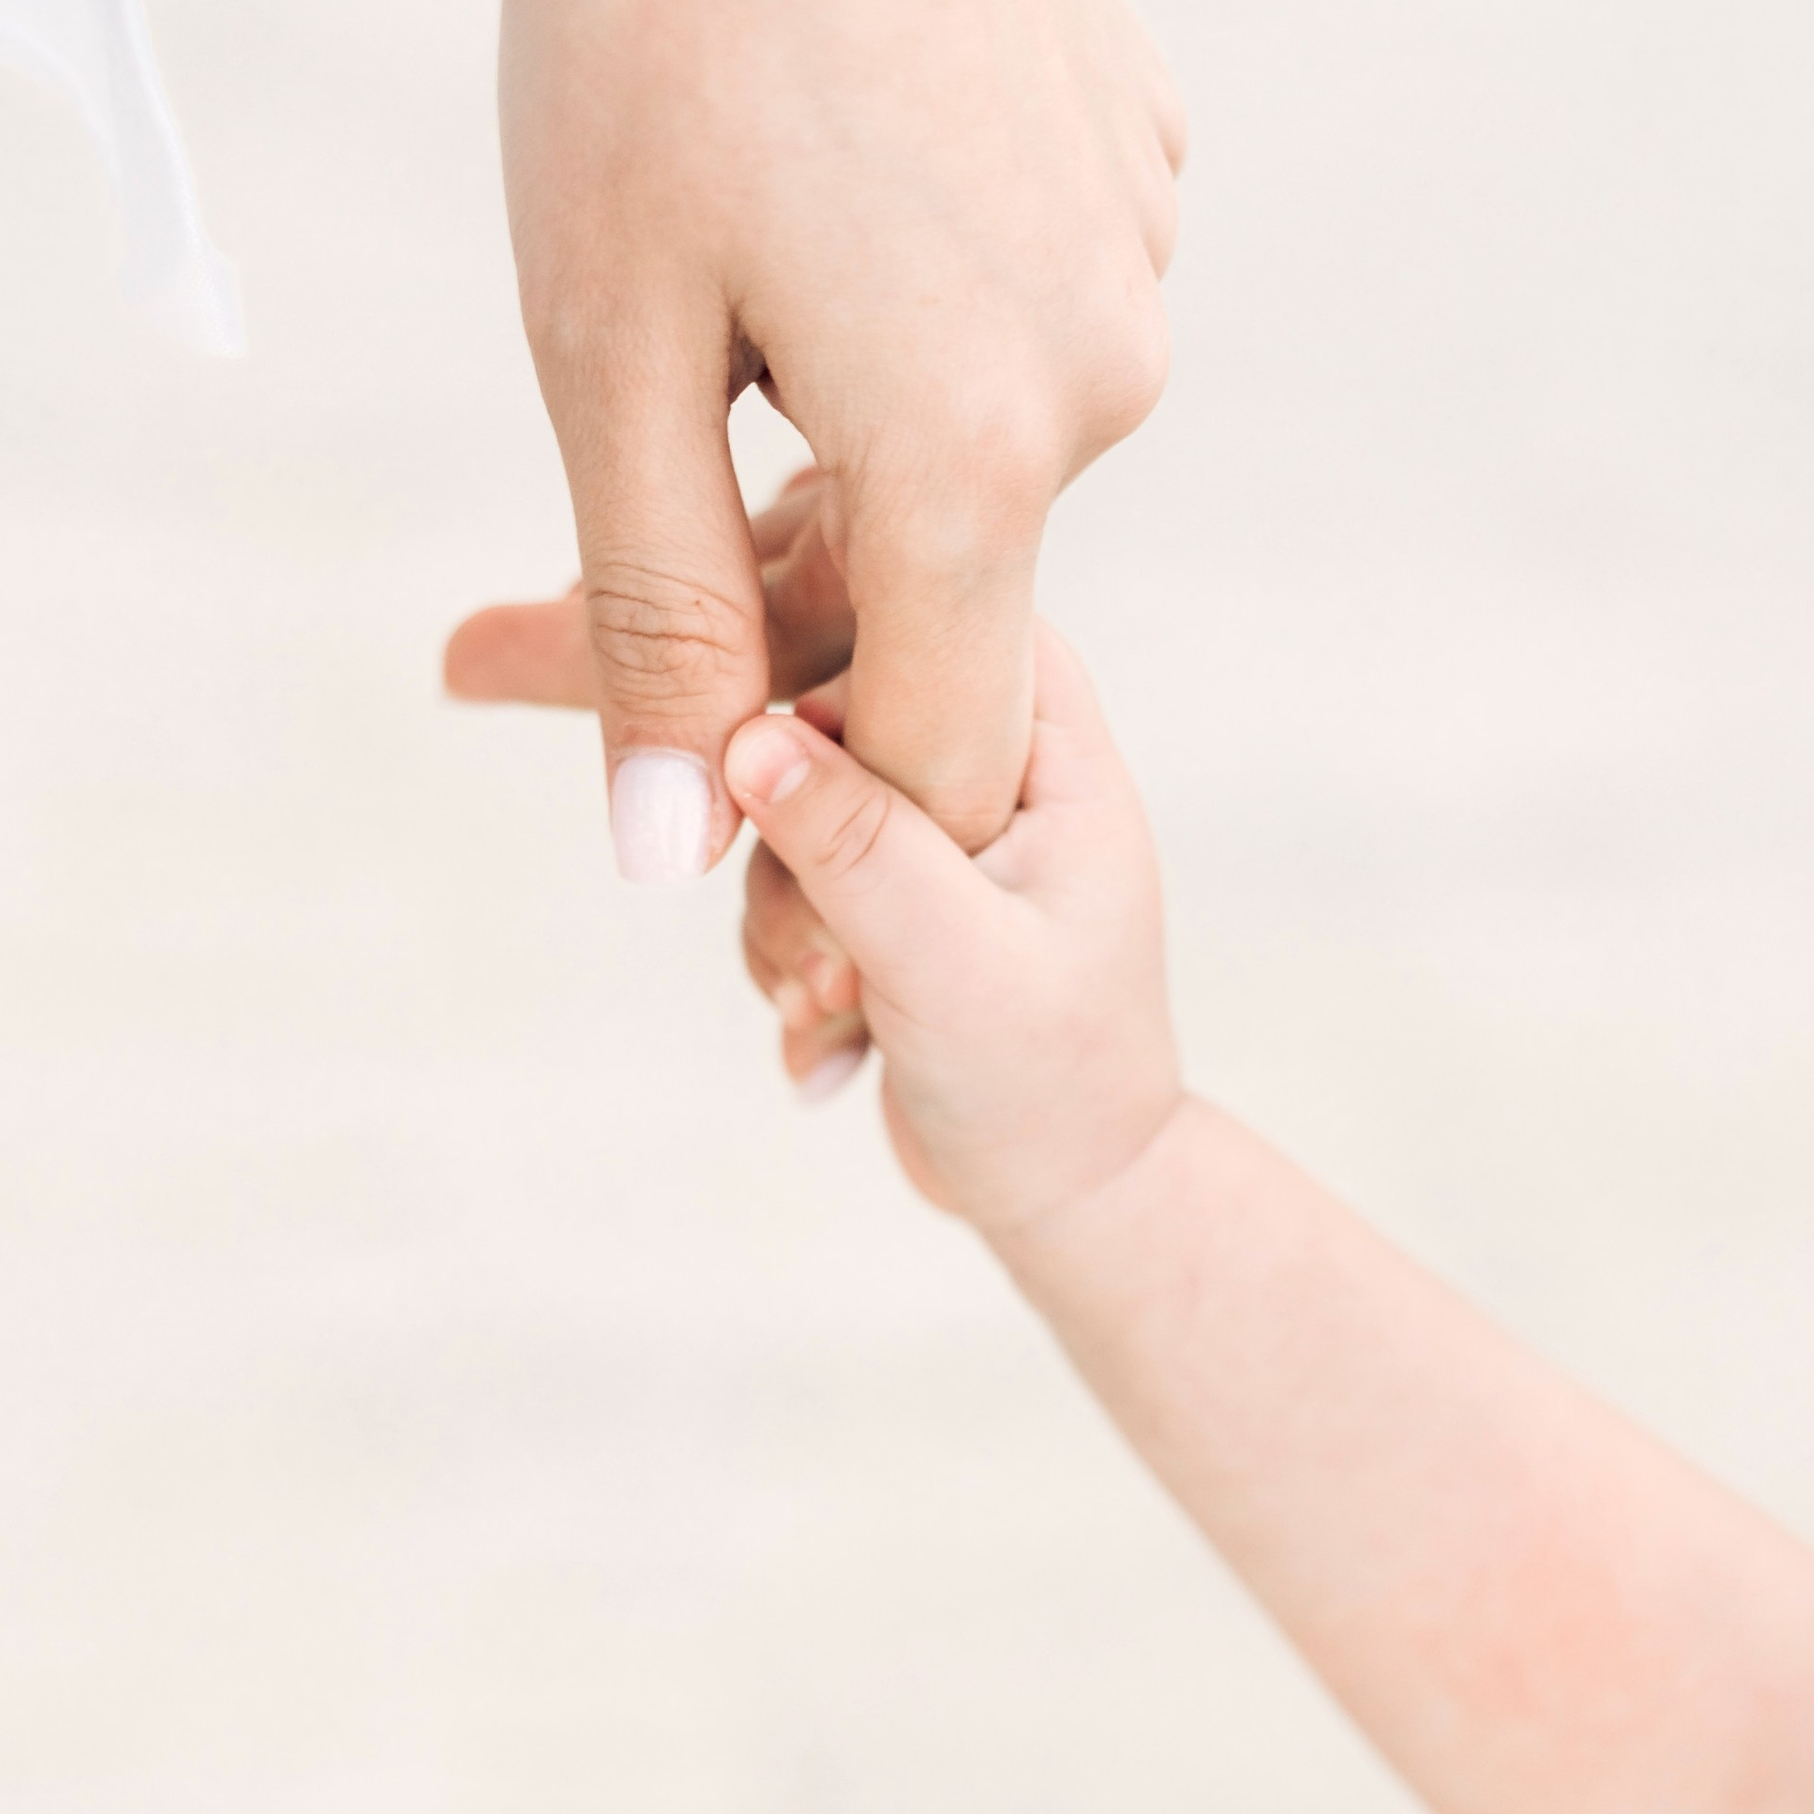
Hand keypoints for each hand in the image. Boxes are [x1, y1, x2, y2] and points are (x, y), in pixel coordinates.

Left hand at [445, 0, 1183, 871]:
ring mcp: (1135, 267)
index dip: (831, 814)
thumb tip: (668, 856)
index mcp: (972, 459)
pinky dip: (929, 300)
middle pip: (951, 586)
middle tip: (670, 408)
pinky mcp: (1138, 168)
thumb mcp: (607, 352)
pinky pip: (1026, 309)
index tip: (731, 810)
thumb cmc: (652, 39)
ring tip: (745, 249)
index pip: (935, 746)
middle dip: (812, 572)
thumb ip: (657, 619)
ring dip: (866, 419)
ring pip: (986, 444)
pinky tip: (843, 169)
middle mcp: (1102, 387)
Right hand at [725, 624, 1181, 1236]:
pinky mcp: (887, 892)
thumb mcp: (950, 963)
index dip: (831, 647)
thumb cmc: (1049, 1087)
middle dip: (788, 832)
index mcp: (1051, 753)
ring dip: (784, 920)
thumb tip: (748, 733)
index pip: (935, 613)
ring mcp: (936, 833)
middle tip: (819, 949)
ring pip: (792, 805)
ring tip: (833, 1008)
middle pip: (834, 707)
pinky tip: (830, 1042)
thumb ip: (857, 845)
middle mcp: (994, 771)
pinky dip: (786, 960)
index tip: (755, 731)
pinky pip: (785, 878)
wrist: (1065, 1201)